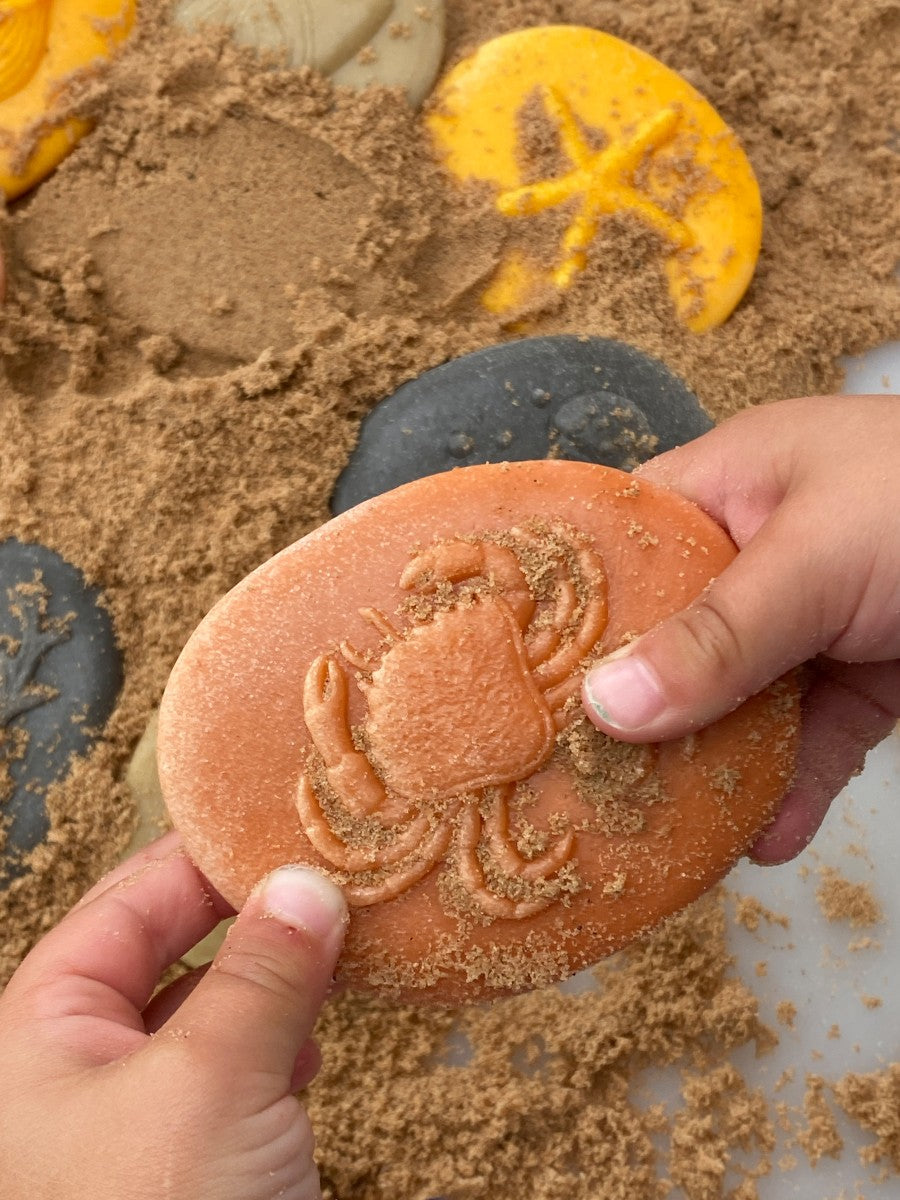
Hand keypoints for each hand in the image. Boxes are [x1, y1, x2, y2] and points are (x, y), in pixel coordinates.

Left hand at [0, 831, 347, 1199]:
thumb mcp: (209, 1084)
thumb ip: (260, 976)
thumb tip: (307, 884)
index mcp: (38, 1037)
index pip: (124, 907)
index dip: (201, 860)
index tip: (276, 826)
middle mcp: (76, 1072)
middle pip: (166, 954)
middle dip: (244, 918)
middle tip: (318, 879)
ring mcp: (131, 1121)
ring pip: (206, 1013)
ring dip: (271, 982)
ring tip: (331, 953)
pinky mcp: (185, 1162)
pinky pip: (231, 1072)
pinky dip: (276, 1045)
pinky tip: (310, 1047)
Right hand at [582, 395, 899, 863]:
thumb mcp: (818, 555)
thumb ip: (719, 632)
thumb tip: (607, 705)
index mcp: (727, 487)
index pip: (617, 544)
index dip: (561, 605)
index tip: (507, 676)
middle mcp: (757, 555)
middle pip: (668, 638)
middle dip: (628, 707)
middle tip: (568, 778)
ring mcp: (812, 622)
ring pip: (733, 702)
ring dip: (705, 765)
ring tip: (651, 830)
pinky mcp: (865, 682)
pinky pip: (811, 742)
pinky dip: (789, 793)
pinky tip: (762, 844)